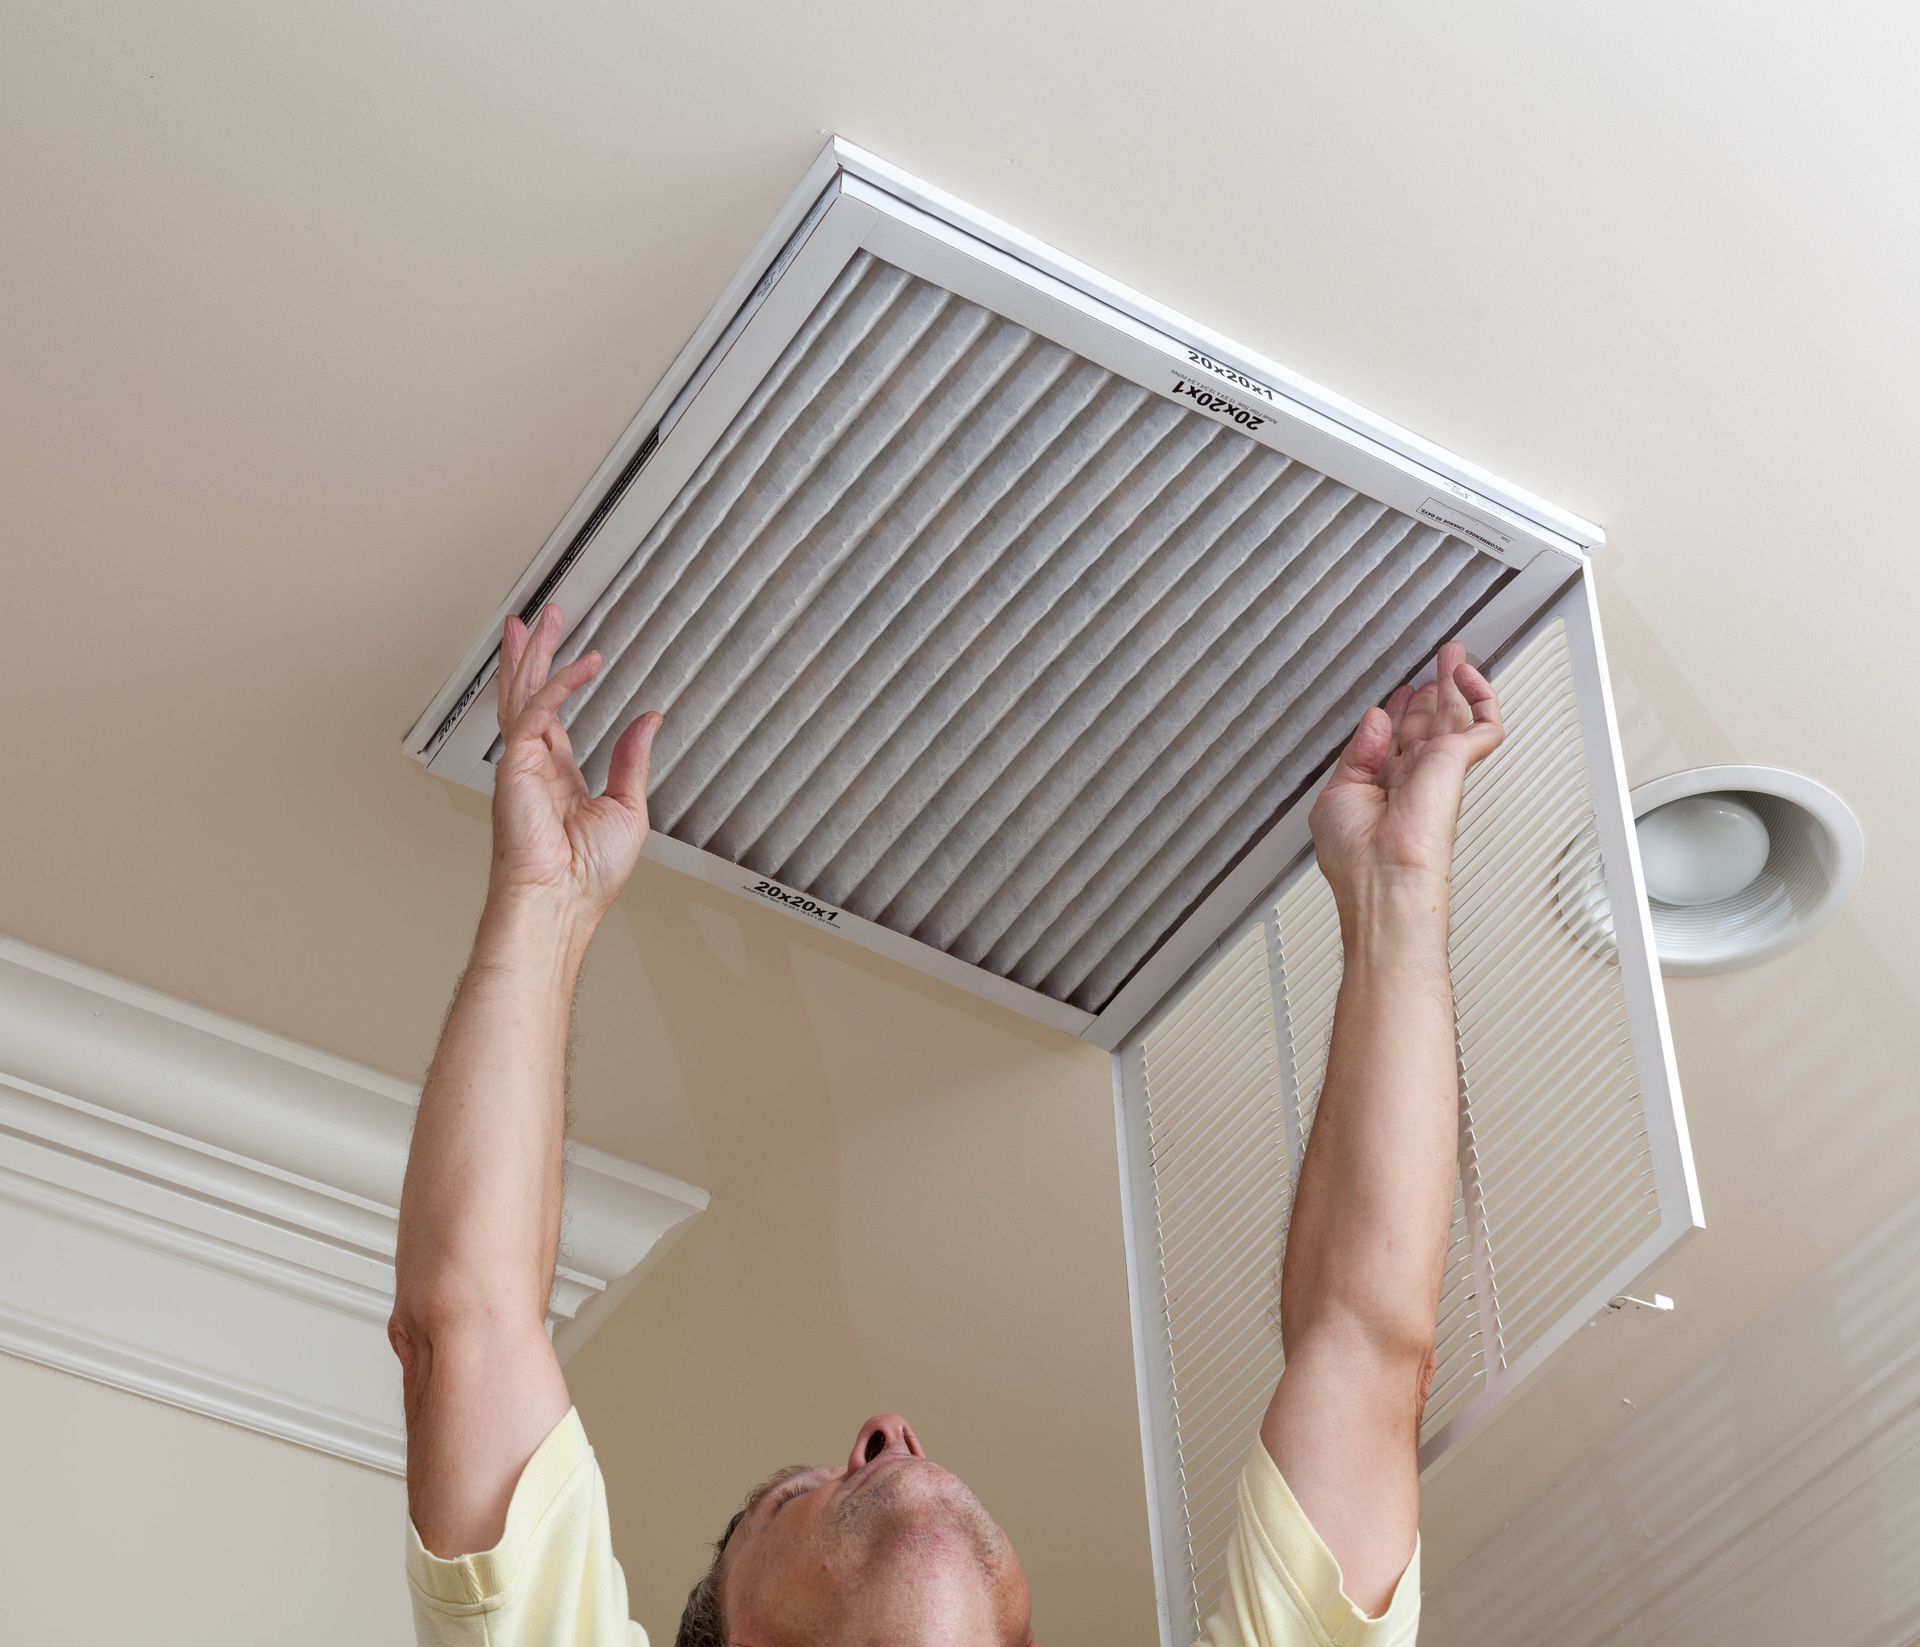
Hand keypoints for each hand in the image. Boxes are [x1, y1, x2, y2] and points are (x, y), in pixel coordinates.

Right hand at [488, 605, 661, 923]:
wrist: (563, 901)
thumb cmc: (588, 874)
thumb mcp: (627, 808)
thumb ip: (632, 760)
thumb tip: (649, 721)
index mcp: (554, 775)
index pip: (551, 716)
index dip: (558, 680)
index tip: (572, 654)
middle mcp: (532, 764)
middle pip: (528, 694)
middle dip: (533, 653)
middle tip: (543, 616)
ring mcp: (519, 763)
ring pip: (521, 693)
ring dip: (531, 654)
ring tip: (539, 619)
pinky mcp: (516, 765)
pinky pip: (538, 712)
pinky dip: (560, 685)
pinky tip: (583, 665)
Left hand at [1308, 641, 1503, 918]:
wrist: (1382, 880)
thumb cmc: (1356, 858)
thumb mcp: (1336, 795)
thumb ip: (1356, 753)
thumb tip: (1375, 717)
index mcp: (1382, 788)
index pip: (1395, 741)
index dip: (1398, 712)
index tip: (1397, 694)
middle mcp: (1412, 778)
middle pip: (1426, 724)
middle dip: (1429, 692)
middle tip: (1435, 664)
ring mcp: (1437, 770)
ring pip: (1454, 717)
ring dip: (1454, 682)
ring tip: (1453, 655)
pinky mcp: (1457, 764)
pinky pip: (1483, 725)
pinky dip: (1481, 696)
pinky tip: (1467, 676)